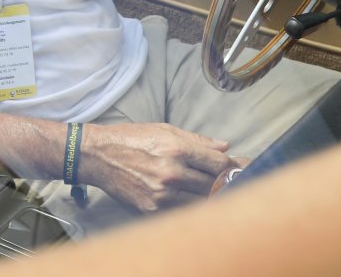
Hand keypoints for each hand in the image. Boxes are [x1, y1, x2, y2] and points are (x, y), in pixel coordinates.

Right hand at [78, 122, 240, 212]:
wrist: (97, 156)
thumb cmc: (130, 138)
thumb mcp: (163, 130)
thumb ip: (196, 140)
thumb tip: (225, 146)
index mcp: (176, 149)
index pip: (219, 163)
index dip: (235, 166)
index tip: (244, 167)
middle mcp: (171, 172)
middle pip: (215, 184)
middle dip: (230, 182)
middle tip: (241, 180)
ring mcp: (162, 194)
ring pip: (203, 201)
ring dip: (214, 196)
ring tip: (222, 190)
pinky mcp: (153, 208)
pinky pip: (183, 210)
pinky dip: (193, 205)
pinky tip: (197, 197)